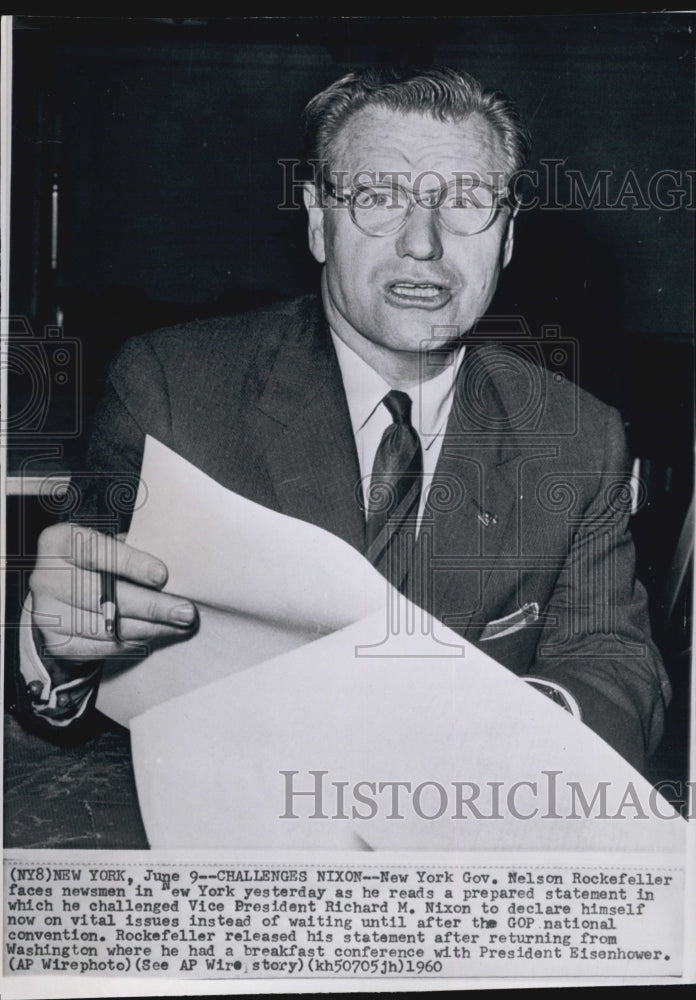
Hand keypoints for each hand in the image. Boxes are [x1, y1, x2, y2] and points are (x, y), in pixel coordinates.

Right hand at [29, 522, 196, 668]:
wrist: (61, 595)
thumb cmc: (96, 562)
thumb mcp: (107, 545)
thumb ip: (132, 551)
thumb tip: (176, 570)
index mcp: (59, 542)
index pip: (94, 551)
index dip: (129, 563)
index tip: (162, 575)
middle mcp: (46, 578)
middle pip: (102, 595)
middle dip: (150, 605)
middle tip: (185, 611)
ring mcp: (48, 613)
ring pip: (106, 626)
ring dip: (150, 628)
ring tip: (179, 625)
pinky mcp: (57, 644)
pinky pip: (103, 648)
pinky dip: (134, 643)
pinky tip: (156, 634)